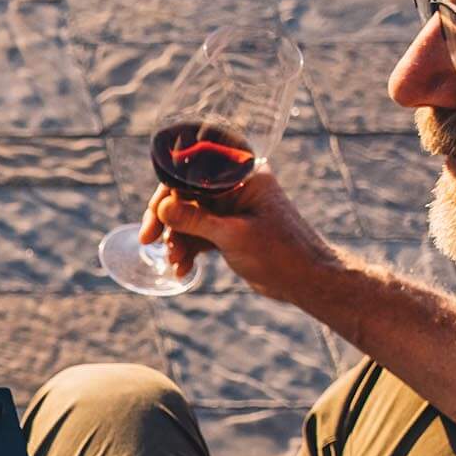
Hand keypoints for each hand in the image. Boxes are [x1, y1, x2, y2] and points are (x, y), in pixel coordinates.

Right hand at [139, 167, 340, 304]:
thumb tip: (162, 207)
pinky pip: (200, 236)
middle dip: (168, 222)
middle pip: (188, 197)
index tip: (153, 222)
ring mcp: (233, 211)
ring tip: (175, 262)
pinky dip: (189, 251)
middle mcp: (237, 189)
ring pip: (190, 219)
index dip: (167, 196)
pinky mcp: (230, 232)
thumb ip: (196, 221)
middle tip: (149, 242)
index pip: (195, 176)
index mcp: (245, 177)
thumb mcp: (233, 235)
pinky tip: (183, 269)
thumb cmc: (280, 252)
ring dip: (178, 240)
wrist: (306, 279)